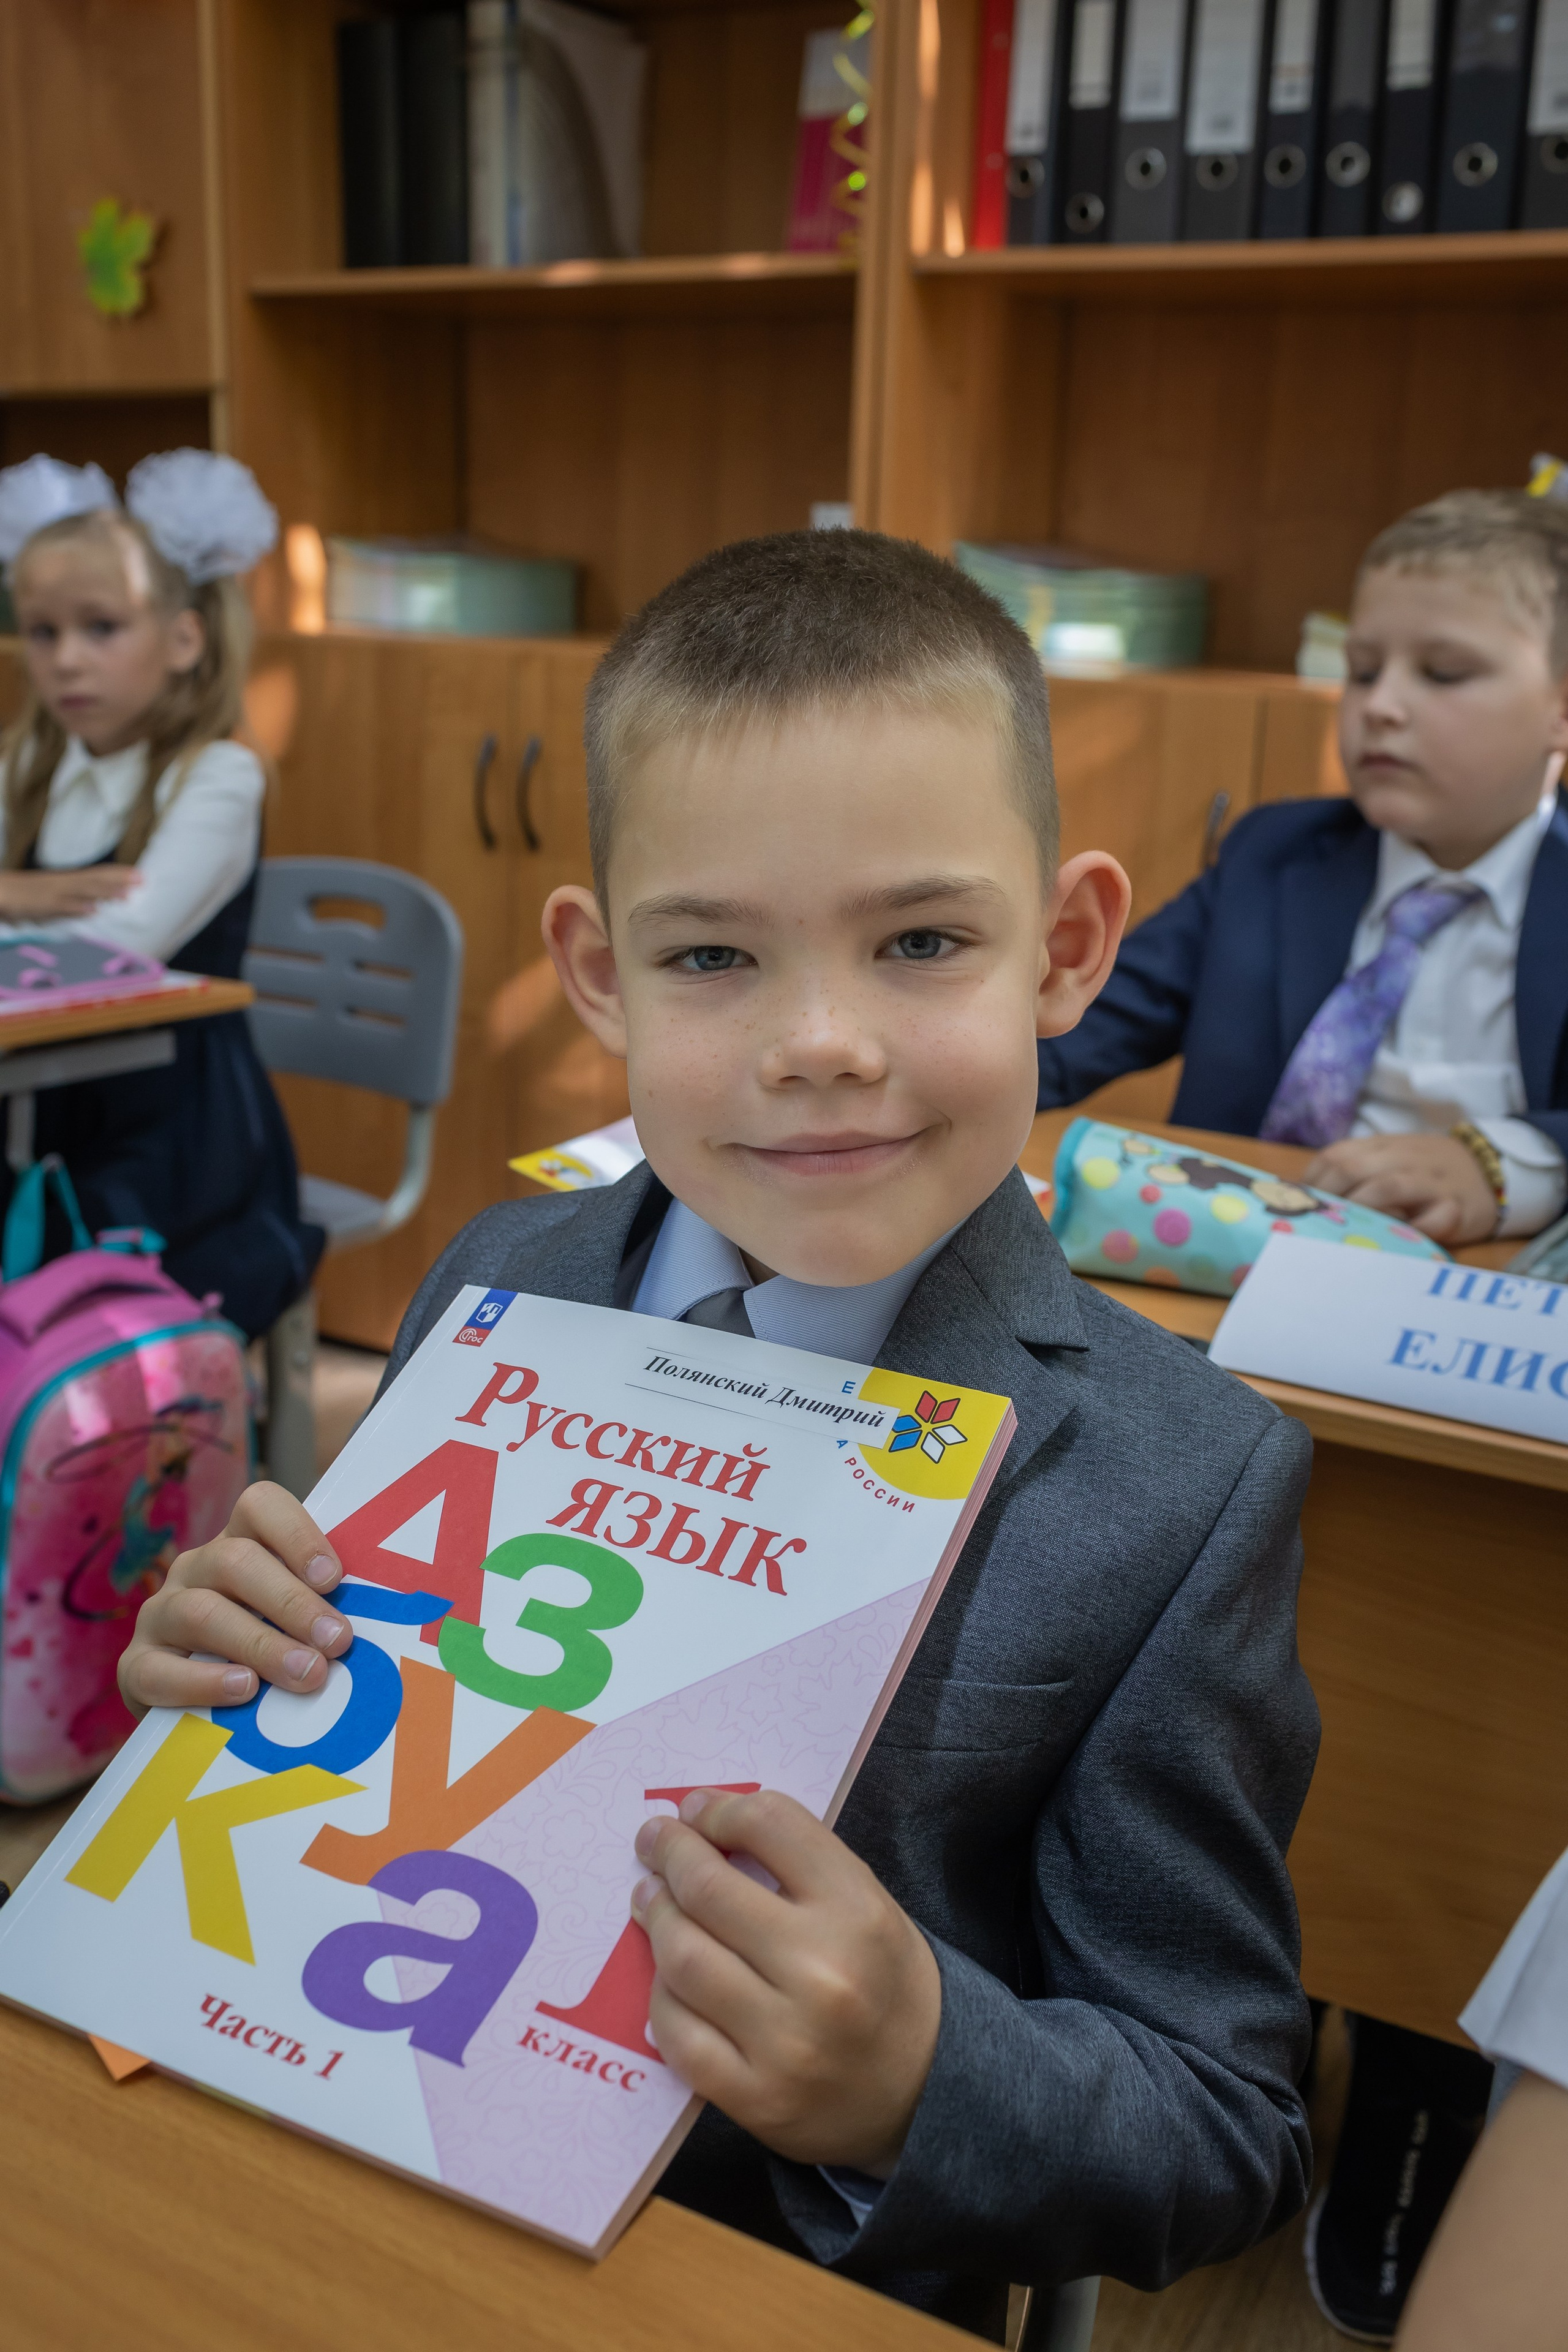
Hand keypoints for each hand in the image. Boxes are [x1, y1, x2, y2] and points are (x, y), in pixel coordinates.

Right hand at [0, 866, 141, 921]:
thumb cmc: (25, 895)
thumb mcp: (52, 896)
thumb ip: (73, 901)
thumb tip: (95, 908)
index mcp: (66, 880)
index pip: (96, 874)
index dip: (118, 874)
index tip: (141, 874)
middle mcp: (63, 883)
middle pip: (95, 879)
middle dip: (118, 880)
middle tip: (143, 880)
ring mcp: (53, 893)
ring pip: (83, 891)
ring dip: (104, 892)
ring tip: (126, 895)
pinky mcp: (42, 904)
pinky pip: (61, 906)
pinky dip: (76, 908)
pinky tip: (92, 910)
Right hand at [117, 1481, 350, 1716]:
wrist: (202, 1711)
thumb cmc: (271, 1654)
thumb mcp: (296, 1622)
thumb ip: (324, 1610)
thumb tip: (379, 1624)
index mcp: (238, 1544)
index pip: (259, 1506)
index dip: (297, 1535)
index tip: (334, 1577)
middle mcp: (195, 1569)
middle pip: (236, 1561)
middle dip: (292, 1602)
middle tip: (338, 1641)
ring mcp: (159, 1615)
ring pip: (202, 1613)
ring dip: (260, 1644)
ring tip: (306, 1672)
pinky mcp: (134, 1667)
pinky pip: (159, 1670)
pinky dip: (203, 1682)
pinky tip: (243, 1690)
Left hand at [631, 1787, 941, 2175]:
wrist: (924, 2088)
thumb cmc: (883, 1980)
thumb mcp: (865, 1903)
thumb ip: (797, 1863)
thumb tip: (704, 1824)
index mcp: (858, 1911)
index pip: (769, 1826)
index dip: (720, 1809)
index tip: (695, 1808)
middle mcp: (822, 1973)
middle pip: (709, 1890)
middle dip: (670, 1854)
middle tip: (654, 1841)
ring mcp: (785, 2042)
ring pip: (684, 1960)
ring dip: (657, 1919)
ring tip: (651, 1900)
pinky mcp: (756, 2098)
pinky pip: (677, 2035)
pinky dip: (661, 1997)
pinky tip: (667, 1977)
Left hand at [1305, 1130, 1499, 1244]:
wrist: (1487, 1170)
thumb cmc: (1422, 1174)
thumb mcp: (1387, 1161)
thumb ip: (1351, 1173)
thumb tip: (1300, 1198)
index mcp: (1381, 1147)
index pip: (1335, 1156)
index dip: (1312, 1182)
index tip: (1299, 1207)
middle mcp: (1404, 1159)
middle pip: (1354, 1168)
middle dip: (1328, 1196)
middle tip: (1318, 1223)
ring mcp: (1431, 1183)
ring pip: (1390, 1187)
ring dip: (1363, 1209)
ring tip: (1349, 1230)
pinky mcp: (1457, 1209)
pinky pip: (1434, 1219)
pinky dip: (1413, 1230)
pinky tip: (1397, 1242)